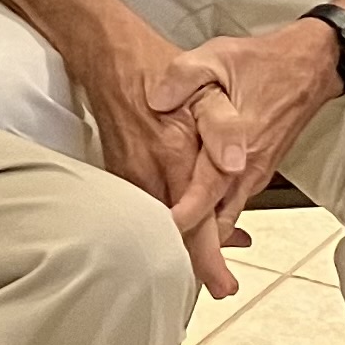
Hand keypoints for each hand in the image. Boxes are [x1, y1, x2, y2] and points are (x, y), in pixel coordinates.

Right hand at [74, 36, 251, 300]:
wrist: (110, 57)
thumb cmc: (159, 70)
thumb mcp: (207, 84)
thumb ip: (224, 127)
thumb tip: (234, 165)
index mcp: (173, 155)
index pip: (193, 221)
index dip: (210, 257)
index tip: (224, 284)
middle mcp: (147, 172)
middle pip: (173, 235)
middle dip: (199, 265)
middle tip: (223, 287)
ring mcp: (129, 175)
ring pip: (157, 226)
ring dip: (186, 244)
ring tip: (216, 257)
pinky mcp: (119, 173)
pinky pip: (144, 210)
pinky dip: (167, 224)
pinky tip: (190, 223)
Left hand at [148, 24, 340, 228]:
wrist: (309, 66)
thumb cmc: (264, 63)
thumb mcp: (216, 57)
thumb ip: (183, 76)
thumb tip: (157, 99)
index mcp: (238, 146)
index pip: (204, 196)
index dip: (179, 219)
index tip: (157, 230)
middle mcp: (248, 169)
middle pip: (215, 223)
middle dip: (189, 243)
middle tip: (157, 252)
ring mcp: (254, 174)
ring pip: (223, 217)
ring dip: (199, 233)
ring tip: (165, 242)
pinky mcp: (255, 172)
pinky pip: (230, 204)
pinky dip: (209, 216)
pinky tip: (185, 216)